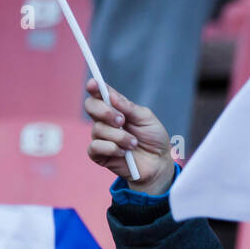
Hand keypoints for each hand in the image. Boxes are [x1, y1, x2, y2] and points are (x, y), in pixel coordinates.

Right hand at [84, 78, 175, 193]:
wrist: (159, 164)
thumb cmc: (153, 139)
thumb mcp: (146, 119)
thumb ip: (129, 107)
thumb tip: (110, 95)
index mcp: (115, 108)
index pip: (99, 94)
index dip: (94, 87)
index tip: (94, 84)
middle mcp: (105, 121)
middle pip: (90, 106)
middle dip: (105, 111)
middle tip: (122, 121)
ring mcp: (101, 137)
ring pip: (97, 129)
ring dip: (119, 136)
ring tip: (133, 143)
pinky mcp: (100, 154)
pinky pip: (95, 147)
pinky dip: (111, 148)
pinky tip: (123, 153)